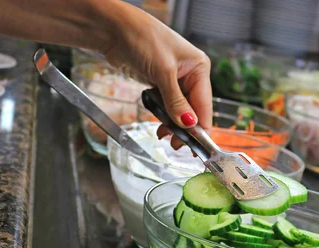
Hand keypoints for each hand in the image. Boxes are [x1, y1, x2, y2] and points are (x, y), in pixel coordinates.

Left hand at [101, 3, 211, 148]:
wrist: (113, 28)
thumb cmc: (142, 39)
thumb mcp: (162, 72)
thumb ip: (176, 102)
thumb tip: (189, 125)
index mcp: (199, 68)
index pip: (204, 105)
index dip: (201, 127)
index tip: (197, 147)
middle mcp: (190, 75)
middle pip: (193, 110)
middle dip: (185, 128)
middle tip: (177, 146)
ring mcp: (175, 80)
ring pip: (180, 110)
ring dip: (173, 125)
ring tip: (164, 136)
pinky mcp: (160, 83)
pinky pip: (167, 106)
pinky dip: (164, 117)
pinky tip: (160, 126)